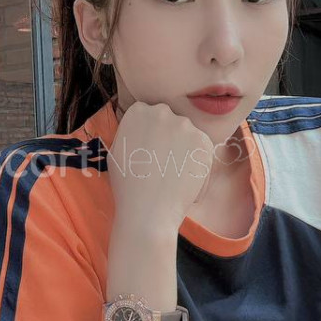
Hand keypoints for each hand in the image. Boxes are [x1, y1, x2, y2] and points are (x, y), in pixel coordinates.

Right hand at [108, 101, 212, 232]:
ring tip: (173, 174)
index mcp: (138, 111)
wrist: (149, 209)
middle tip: (162, 164)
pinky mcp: (204, 141)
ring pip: (187, 134)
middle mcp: (162, 112)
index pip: (149, 114)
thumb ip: (131, 133)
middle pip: (170, 121)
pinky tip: (184, 178)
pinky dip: (197, 162)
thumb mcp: (117, 150)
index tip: (149, 152)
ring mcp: (185, 125)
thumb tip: (141, 130)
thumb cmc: (128, 185)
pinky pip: (201, 148)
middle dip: (169, 138)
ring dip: (184, 149)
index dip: (150, 134)